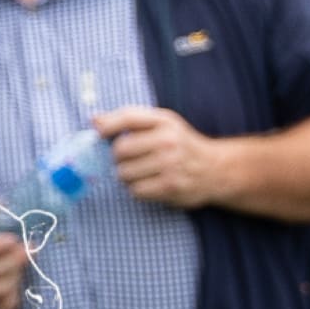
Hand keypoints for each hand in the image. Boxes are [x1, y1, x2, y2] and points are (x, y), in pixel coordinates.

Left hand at [92, 104, 230, 208]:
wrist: (215, 169)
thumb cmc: (178, 143)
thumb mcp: (160, 123)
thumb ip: (128, 118)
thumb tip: (94, 121)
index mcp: (164, 121)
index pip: (127, 118)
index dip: (107, 126)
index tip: (99, 134)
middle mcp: (169, 141)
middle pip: (120, 150)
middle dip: (117, 157)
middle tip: (127, 159)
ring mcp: (172, 165)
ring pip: (124, 173)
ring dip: (126, 175)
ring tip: (139, 172)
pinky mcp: (172, 187)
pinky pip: (136, 190)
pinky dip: (136, 189)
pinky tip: (148, 183)